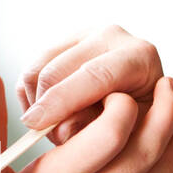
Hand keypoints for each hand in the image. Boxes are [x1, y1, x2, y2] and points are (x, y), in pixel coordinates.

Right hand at [16, 24, 166, 146]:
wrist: (142, 104)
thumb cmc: (141, 123)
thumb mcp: (131, 134)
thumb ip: (100, 132)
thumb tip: (59, 130)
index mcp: (140, 57)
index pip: (94, 75)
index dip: (62, 100)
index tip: (36, 125)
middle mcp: (112, 36)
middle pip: (57, 70)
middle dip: (43, 108)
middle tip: (49, 137)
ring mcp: (86, 35)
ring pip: (38, 69)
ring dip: (35, 104)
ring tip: (53, 127)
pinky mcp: (65, 42)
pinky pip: (31, 70)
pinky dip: (31, 97)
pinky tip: (48, 114)